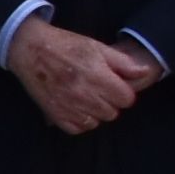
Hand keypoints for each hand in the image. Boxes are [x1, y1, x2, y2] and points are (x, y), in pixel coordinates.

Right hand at [6, 15, 155, 137]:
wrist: (30, 49)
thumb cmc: (65, 45)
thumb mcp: (97, 47)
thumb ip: (123, 63)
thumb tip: (145, 72)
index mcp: (98, 76)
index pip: (126, 99)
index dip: (123, 91)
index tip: (113, 84)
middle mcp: (84, 95)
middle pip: (112, 112)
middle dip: (109, 101)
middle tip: (98, 89)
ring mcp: (69, 107)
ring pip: (96, 122)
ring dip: (95, 112)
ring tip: (86, 97)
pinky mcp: (55, 114)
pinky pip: (77, 128)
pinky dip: (79, 121)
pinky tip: (76, 107)